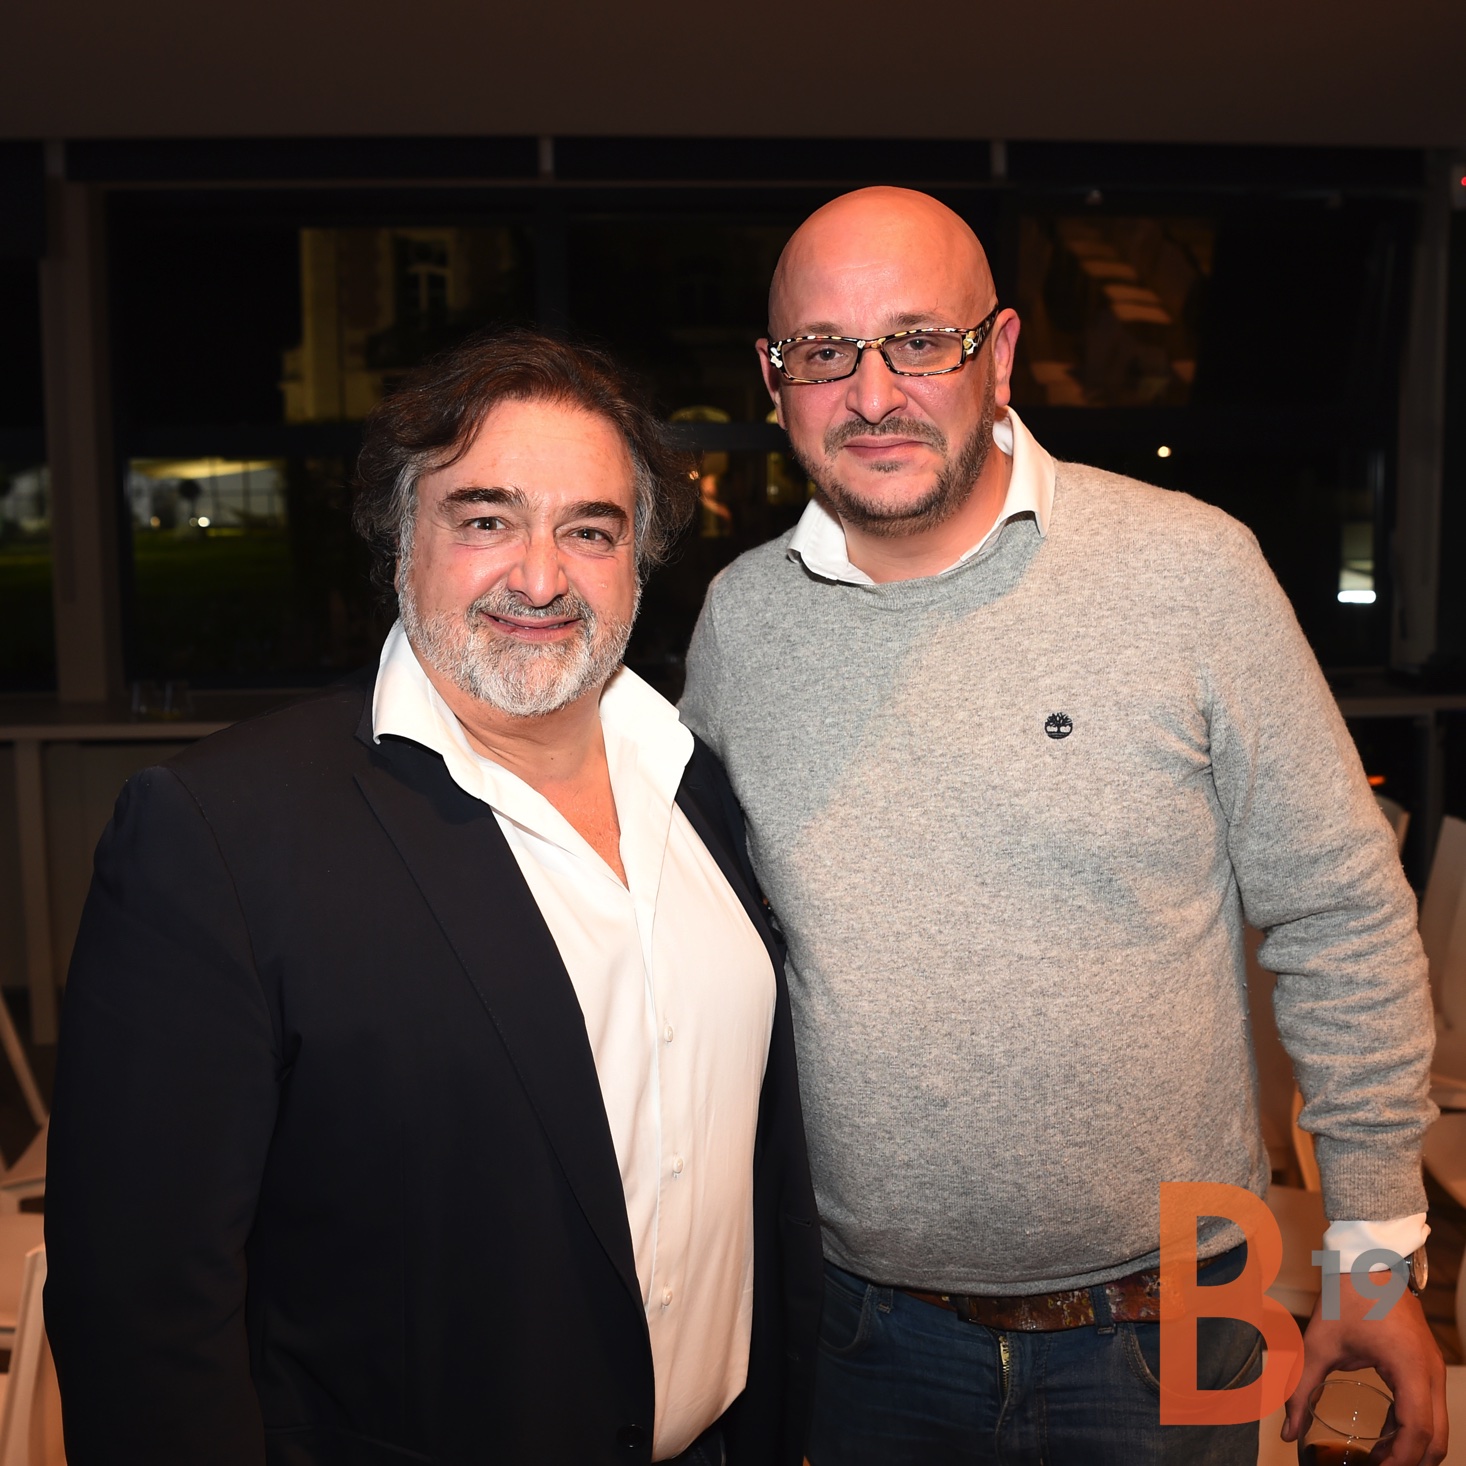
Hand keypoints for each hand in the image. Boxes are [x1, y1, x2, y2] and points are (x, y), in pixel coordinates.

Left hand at [1281, 1272, 1446, 1464]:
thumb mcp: (1319, 1345)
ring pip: (1438, 1426)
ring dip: (1414, 1448)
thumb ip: (1301, 1389)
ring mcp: (1433, 1369)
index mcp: (1410, 1369)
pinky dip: (1413, 1427)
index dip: (1401, 1461)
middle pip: (1437, 1438)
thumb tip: (1288, 1430)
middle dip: (1412, 1462)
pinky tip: (1386, 1436)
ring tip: (1379, 1460)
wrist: (1367, 1259)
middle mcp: (1430, 1373)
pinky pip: (1429, 1407)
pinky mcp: (1426, 1365)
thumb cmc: (1345, 1297)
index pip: (1418, 1432)